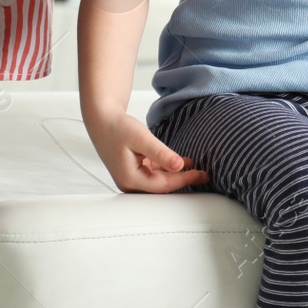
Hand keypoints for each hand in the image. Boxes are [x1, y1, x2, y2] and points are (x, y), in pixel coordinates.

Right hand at [86, 111, 208, 193]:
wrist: (102, 120)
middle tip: (205, 176)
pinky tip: (181, 163)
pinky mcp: (134, 172)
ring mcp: (131, 179)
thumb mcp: (142, 138)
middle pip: (162, 187)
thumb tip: (179, 166)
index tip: (202, 174)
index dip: (185, 180)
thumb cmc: (117, 127)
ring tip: (197, 169)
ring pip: (159, 181)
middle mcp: (129, 183)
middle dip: (183, 181)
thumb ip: (161, 153)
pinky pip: (155, 174)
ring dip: (177, 175)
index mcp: (130, 179)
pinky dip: (168, 169)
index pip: (164, 185)